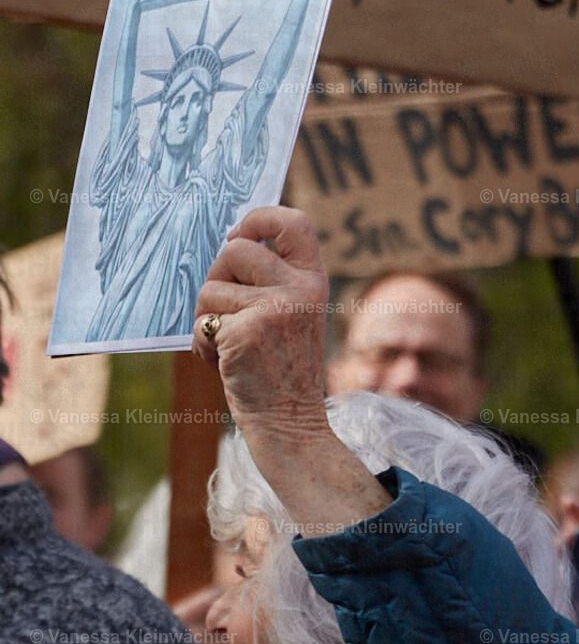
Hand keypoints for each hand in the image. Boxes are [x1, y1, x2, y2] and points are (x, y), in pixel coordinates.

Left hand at [193, 207, 328, 441]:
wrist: (291, 425)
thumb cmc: (281, 371)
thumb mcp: (293, 317)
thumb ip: (273, 282)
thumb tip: (231, 242)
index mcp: (313, 282)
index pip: (294, 222)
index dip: (260, 218)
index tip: (239, 234)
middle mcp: (299, 290)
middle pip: (234, 250)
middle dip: (216, 279)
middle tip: (225, 313)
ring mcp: (274, 309)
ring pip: (209, 288)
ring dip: (206, 319)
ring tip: (229, 347)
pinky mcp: (245, 332)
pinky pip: (200, 322)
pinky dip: (201, 345)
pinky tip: (224, 364)